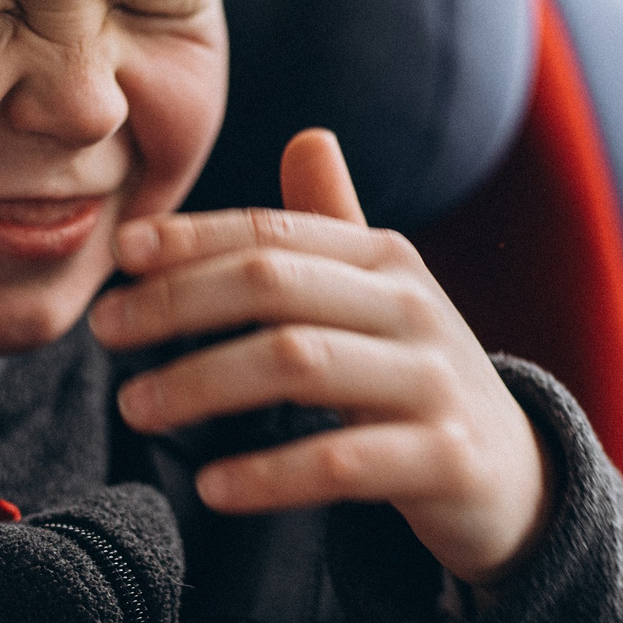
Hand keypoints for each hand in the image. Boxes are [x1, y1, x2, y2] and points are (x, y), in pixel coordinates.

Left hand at [90, 129, 552, 587]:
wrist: (518, 477)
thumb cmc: (419, 377)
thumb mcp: (383, 298)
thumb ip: (336, 228)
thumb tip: (308, 136)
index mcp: (386, 259)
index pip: (274, 232)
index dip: (193, 237)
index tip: (122, 252)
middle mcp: (413, 306)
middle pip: (276, 285)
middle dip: (179, 302)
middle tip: (105, 330)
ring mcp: (434, 382)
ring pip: (299, 364)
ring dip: (202, 382)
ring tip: (136, 407)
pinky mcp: (447, 460)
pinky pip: (344, 462)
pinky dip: (271, 473)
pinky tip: (212, 486)